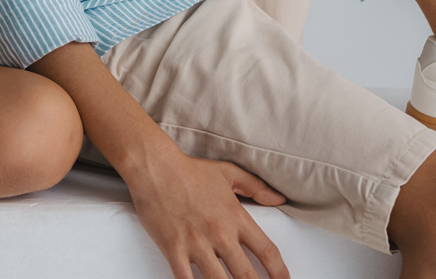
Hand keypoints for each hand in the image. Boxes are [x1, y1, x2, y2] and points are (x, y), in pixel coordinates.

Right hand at [125, 146, 289, 278]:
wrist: (156, 167)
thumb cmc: (189, 170)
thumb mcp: (228, 173)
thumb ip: (256, 187)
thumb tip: (279, 199)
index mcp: (236, 217)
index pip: (267, 252)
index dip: (280, 272)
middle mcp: (220, 234)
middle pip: (246, 275)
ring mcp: (196, 244)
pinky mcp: (174, 250)